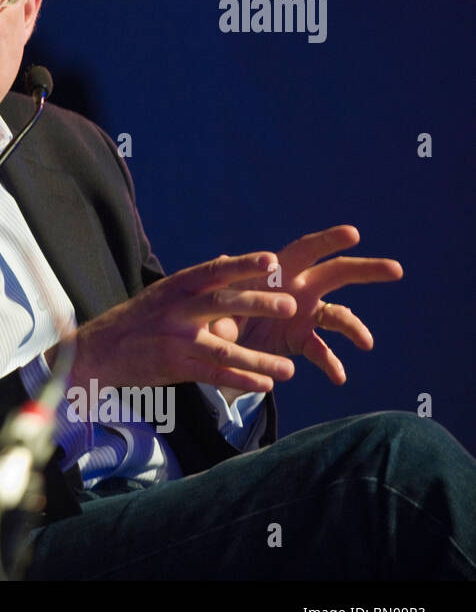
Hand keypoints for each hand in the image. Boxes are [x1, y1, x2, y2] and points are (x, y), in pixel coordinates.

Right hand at [49, 251, 298, 393]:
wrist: (99, 350)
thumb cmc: (138, 319)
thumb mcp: (164, 292)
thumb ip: (199, 281)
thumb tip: (229, 258)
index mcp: (176, 287)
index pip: (214, 272)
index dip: (243, 265)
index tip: (273, 261)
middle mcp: (176, 310)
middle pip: (222, 303)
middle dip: (257, 303)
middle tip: (290, 305)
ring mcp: (175, 340)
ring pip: (223, 348)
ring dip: (258, 359)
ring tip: (289, 369)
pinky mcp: (173, 366)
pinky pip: (212, 374)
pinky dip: (240, 379)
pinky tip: (265, 384)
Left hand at [212, 225, 402, 385]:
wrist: (215, 336)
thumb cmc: (216, 304)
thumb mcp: (216, 296)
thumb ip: (225, 286)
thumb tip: (221, 260)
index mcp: (279, 268)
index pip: (306, 249)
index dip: (328, 241)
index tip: (354, 234)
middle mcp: (299, 287)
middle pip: (339, 274)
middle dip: (367, 270)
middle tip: (396, 270)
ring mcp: (305, 314)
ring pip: (339, 316)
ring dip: (355, 328)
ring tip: (366, 342)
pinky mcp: (301, 339)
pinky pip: (322, 351)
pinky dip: (331, 363)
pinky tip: (339, 377)